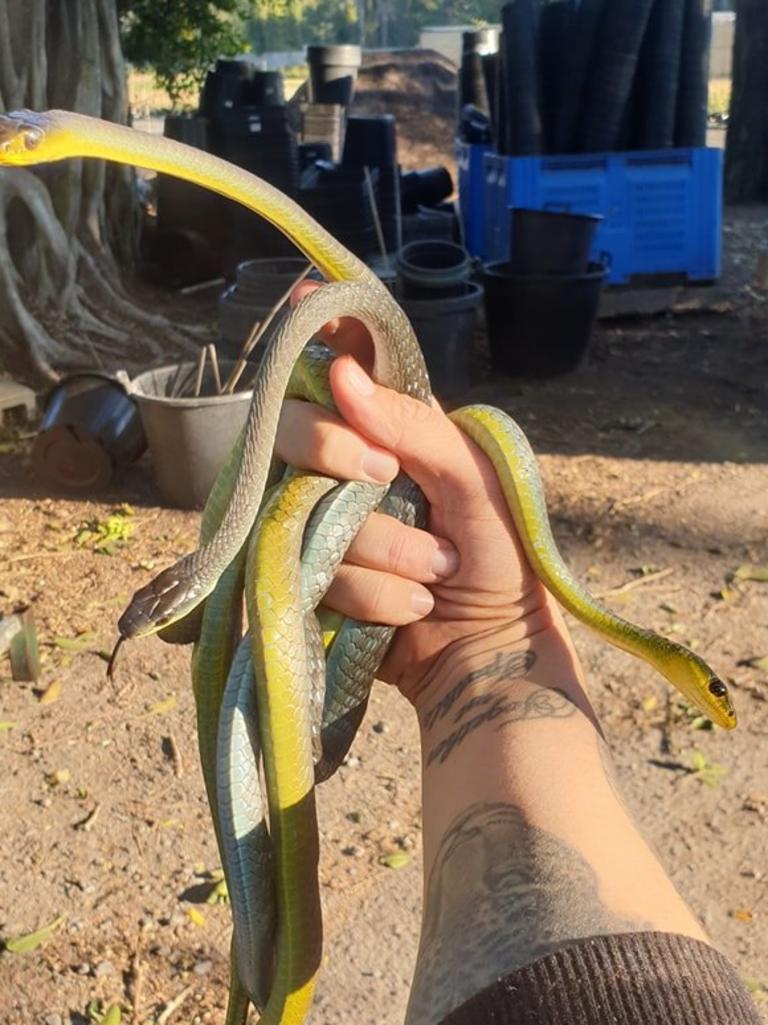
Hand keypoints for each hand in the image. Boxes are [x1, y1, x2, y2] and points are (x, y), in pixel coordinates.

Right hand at [277, 282, 555, 703]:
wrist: (490, 652)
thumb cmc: (501, 558)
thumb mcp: (476, 481)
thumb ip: (414, 427)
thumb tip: (343, 374)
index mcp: (389, 434)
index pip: (341, 369)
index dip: (317, 332)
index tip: (302, 298)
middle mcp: (345, 471)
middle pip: (291, 430)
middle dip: (335, 454)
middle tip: (384, 478)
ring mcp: (320, 526)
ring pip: (304, 512)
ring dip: (383, 550)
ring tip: (436, 573)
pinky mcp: (307, 579)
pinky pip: (309, 572)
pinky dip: (371, 595)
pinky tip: (408, 607)